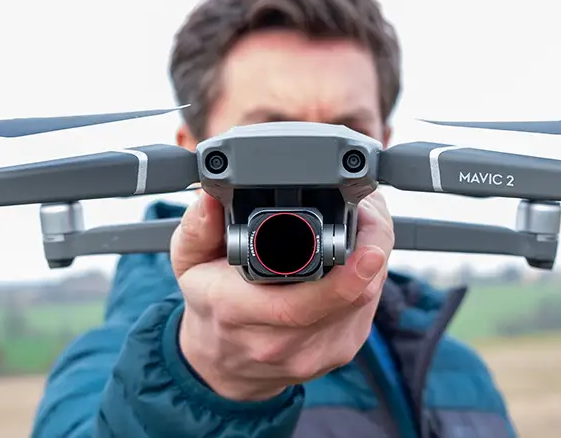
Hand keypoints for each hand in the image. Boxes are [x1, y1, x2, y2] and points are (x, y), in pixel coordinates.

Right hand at [170, 190, 393, 400]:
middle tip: (368, 213)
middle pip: (349, 297)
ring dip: (371, 260)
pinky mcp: (339, 353)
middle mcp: (280, 340)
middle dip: (369, 248)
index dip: (343, 277)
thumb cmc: (211, 307)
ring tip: (359, 228)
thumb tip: (211, 197)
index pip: (298, 304)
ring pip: (365, 300)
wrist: (223, 363)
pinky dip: (367, 280)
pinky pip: (367, 310)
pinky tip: (354, 261)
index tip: (367, 249)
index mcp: (239, 313)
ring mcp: (315, 352)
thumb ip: (198, 226)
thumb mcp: (189, 261)